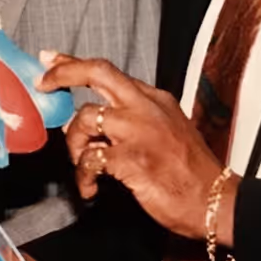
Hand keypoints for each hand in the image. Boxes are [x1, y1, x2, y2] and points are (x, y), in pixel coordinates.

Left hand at [37, 54, 235, 244]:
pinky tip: (90, 189)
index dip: (74, 63)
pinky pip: (90, 159)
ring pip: (84, 120)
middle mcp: (145, 108)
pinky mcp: (132, 159)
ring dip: (73, 145)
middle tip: (43, 85)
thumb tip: (90, 119)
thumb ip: (133, 118)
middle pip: (97, 73)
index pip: (108, 71)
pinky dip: (83, 176)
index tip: (49, 58)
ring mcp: (138, 132)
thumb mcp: (167, 129)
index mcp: (154, 99)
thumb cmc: (190, 172)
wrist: (217, 201)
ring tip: (83, 167)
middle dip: (63, 73)